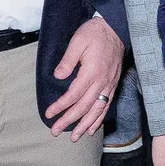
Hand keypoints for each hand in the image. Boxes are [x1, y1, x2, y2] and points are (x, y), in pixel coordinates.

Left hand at [46, 15, 125, 139]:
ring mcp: (109, 85)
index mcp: (91, 72)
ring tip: (74, 137)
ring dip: (85, 125)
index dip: (61, 106)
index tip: (49, 114)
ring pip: (97, 110)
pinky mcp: (113, 85)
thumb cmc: (94, 33)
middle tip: (55, 131)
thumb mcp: (77, 41)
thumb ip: (68, 60)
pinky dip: (99, 119)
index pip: (73, 95)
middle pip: (84, 107)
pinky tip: (92, 128)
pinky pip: (106, 106)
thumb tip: (58, 76)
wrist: (116, 28)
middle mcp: (102, 82)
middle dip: (69, 121)